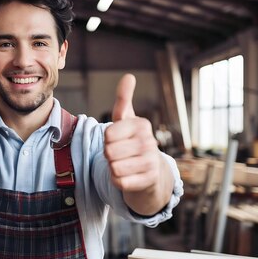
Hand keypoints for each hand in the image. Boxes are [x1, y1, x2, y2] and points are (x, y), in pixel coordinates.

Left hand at [104, 74, 160, 192]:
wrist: (150, 173)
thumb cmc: (132, 143)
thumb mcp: (126, 121)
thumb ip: (124, 100)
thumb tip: (129, 76)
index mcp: (142, 125)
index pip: (108, 134)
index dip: (106, 141)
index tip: (116, 141)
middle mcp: (150, 142)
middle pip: (109, 152)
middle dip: (109, 156)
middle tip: (120, 155)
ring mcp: (151, 162)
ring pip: (114, 167)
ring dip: (113, 169)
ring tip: (124, 165)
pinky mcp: (149, 181)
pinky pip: (119, 182)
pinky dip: (118, 181)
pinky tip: (127, 177)